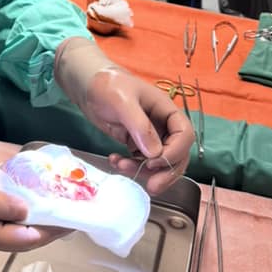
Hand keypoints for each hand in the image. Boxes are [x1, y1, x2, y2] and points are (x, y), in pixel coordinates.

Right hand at [0, 157, 66, 251]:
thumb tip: (25, 213)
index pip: (22, 240)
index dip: (48, 233)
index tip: (70, 224)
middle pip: (17, 242)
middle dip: (44, 232)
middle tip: (67, 219)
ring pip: (8, 235)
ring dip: (30, 227)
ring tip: (50, 212)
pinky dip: (14, 220)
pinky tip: (21, 207)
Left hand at [81, 68, 193, 195]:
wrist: (88, 86)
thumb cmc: (107, 85)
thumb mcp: (122, 101)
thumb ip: (139, 125)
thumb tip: (154, 154)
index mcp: (166, 110)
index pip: (184, 135)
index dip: (175, 152)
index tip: (155, 162)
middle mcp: (162, 125)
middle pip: (177, 154)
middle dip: (166, 172)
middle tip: (152, 186)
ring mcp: (150, 136)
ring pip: (158, 162)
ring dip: (144, 171)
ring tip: (121, 166)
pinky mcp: (136, 143)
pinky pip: (141, 161)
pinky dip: (130, 166)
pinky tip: (114, 160)